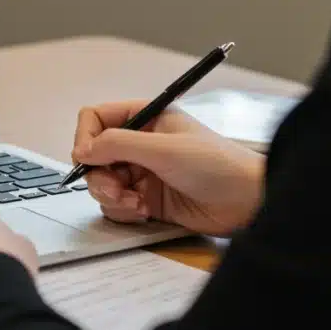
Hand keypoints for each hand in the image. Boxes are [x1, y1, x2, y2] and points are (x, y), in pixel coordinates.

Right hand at [72, 101, 265, 236]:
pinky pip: (116, 204)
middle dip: (99, 175)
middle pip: (95, 155)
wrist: (247, 202)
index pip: (97, 119)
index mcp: (146, 118)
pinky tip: (144, 211)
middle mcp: (140, 143)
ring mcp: (143, 172)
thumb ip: (119, 144)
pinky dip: (123, 210)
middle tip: (115, 189)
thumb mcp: (164, 148)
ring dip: (111, 195)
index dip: (86, 137)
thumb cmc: (216, 164)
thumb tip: (83, 150)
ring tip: (135, 203)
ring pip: (102, 182)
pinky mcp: (147, 199)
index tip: (87, 158)